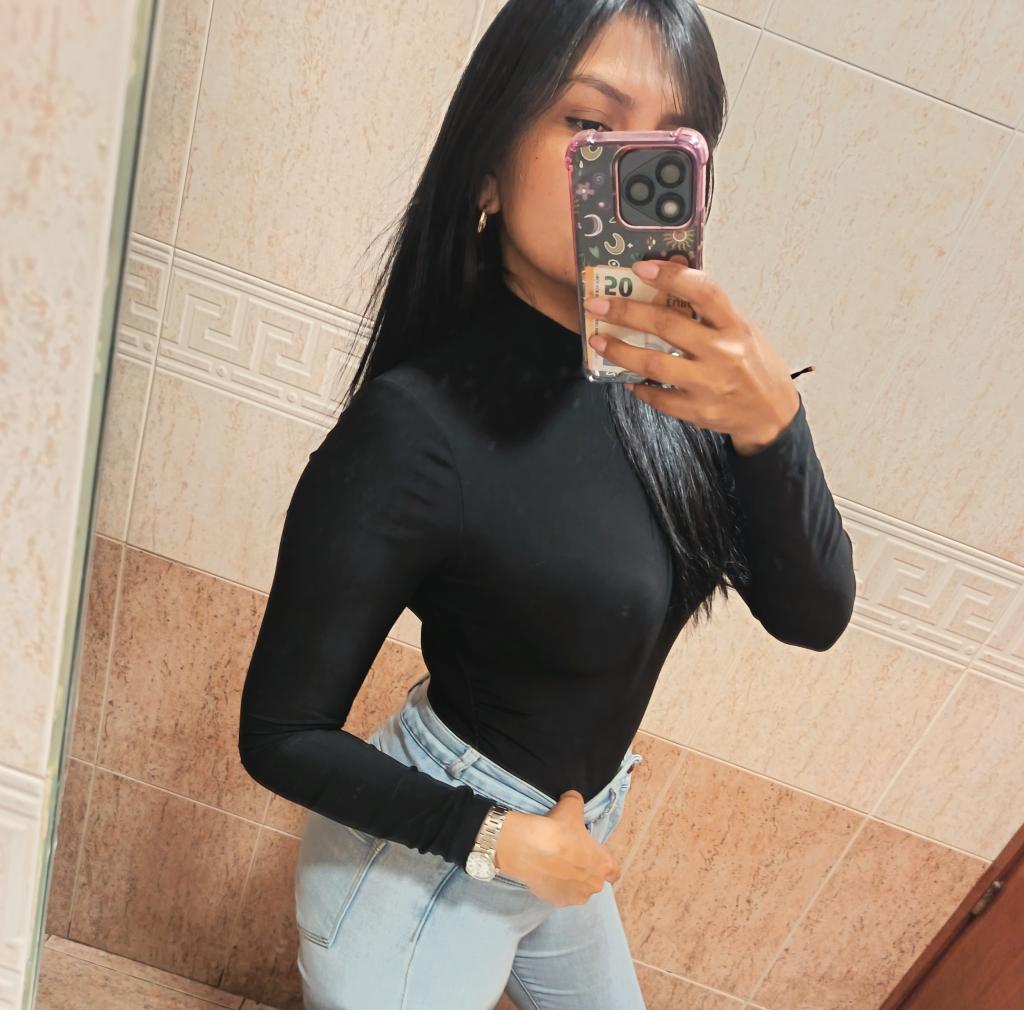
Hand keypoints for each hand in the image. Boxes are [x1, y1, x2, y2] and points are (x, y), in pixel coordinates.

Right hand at [493, 790, 619, 905]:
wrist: (530, 849)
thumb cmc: (558, 829)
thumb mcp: (571, 806)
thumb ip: (576, 803)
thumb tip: (573, 799)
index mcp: (604, 865)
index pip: (613, 871)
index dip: (603, 862)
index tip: (590, 855)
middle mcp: (594, 886)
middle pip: (593, 880)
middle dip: (584, 871)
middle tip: (568, 856)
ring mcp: (575, 897)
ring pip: (577, 890)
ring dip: (570, 881)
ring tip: (554, 864)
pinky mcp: (556, 902)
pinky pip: (559, 894)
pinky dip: (554, 886)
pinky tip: (544, 872)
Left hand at [584, 255, 799, 453]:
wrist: (771, 414)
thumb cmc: (753, 364)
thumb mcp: (742, 330)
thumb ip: (710, 312)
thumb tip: (669, 280)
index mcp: (735, 326)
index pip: (704, 292)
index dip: (671, 276)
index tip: (640, 267)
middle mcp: (723, 353)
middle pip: (667, 326)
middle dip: (626, 313)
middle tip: (597, 305)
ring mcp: (709, 385)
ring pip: (653, 365)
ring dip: (620, 351)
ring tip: (599, 341)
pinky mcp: (697, 411)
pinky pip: (658, 398)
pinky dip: (638, 387)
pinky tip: (627, 379)